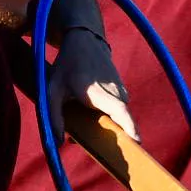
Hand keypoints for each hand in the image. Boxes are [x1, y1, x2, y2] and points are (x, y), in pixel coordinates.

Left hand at [47, 19, 138, 145]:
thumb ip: (54, 117)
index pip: (119, 111)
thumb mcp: (52, 90)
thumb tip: (59, 143)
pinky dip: (109, 116)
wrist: (85, 41)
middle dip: (113, 138)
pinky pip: (119, 110)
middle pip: (120, 121)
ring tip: (88, 124)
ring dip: (108, 126)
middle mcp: (114, 91)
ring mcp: (121, 90)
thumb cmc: (67, 66)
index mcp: (97, 91)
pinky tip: (92, 113)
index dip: (129, 127)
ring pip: (119, 116)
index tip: (137, 142)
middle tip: (102, 149)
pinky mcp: (123, 91)